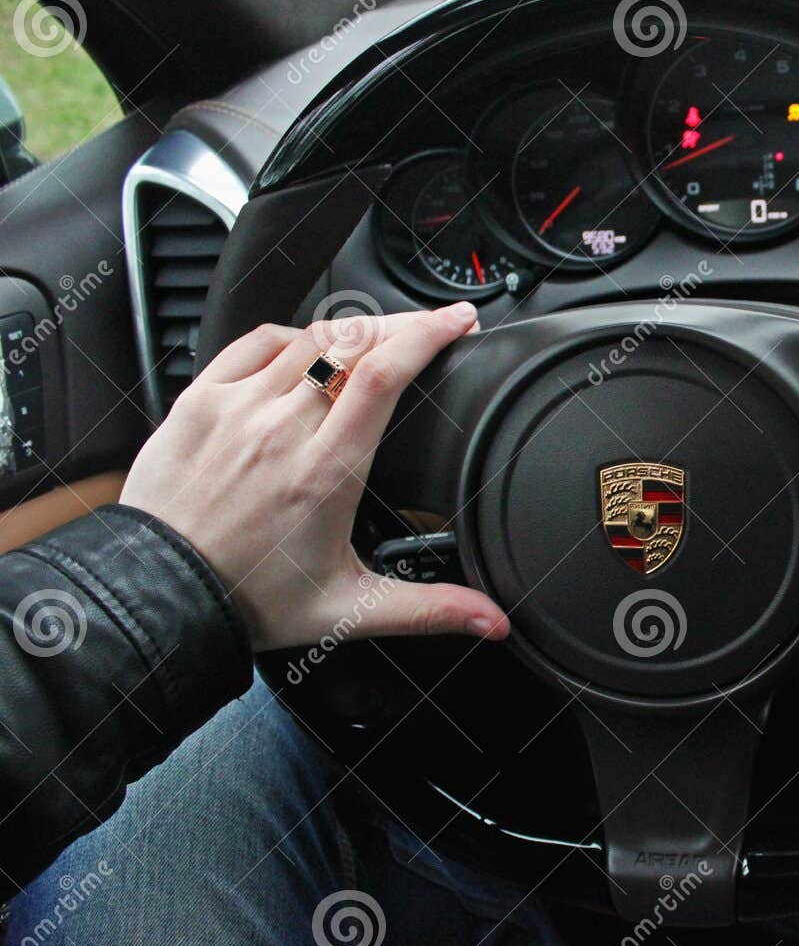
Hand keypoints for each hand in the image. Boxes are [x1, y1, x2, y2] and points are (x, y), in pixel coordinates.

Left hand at [121, 304, 510, 650]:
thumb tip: (491, 622)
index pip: (385, 373)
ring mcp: (237, 409)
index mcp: (327, 472)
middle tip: (430, 327)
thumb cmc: (248, 599)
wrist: (160, 596)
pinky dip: (291, 337)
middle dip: (402, 323)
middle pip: (353, 341)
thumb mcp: (350, 609)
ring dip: (352, 330)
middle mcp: (282, 430)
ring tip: (377, 339)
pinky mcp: (199, 402)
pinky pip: (253, 343)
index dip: (428, 334)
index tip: (457, 323)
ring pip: (307, 337)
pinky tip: (306, 349)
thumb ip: (429, 608)